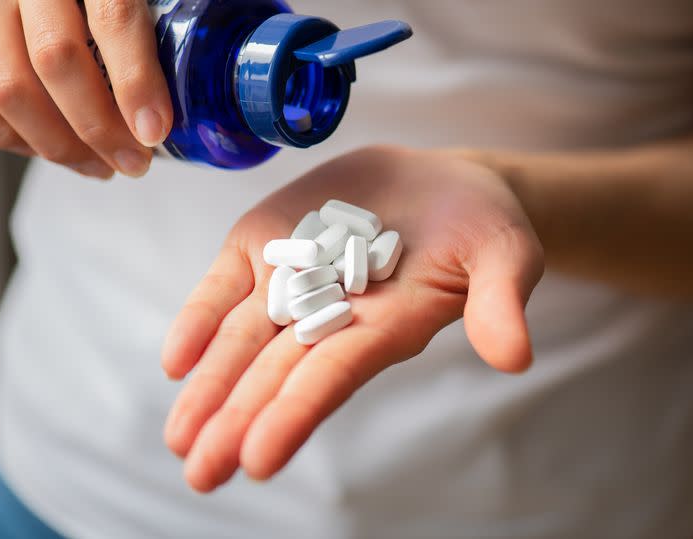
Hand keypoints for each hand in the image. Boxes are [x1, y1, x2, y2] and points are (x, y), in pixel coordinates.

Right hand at [0, 0, 171, 177]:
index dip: (136, 80)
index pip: (113, 15)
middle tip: (134, 161)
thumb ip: (144, 25)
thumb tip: (173, 99)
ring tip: (101, 166)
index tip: (155, 129)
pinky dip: (17, 138)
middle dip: (100, 128)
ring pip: (8, 88)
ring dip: (60, 144)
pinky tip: (56, 151)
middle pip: (55, 59)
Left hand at [161, 146, 543, 491]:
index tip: (257, 459)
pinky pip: (226, 285)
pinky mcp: (267, 243)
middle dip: (237, 421)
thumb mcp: (505, 254)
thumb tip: (517, 357)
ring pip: (242, 339)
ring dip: (210, 386)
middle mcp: (332, 315)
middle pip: (276, 372)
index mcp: (384, 327)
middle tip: (199, 473)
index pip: (333, 376)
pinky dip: (200, 319)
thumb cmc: (481, 228)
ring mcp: (292, 279)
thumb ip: (501, 300)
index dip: (296, 413)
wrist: (439, 183)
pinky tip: (175, 361)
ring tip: (179, 438)